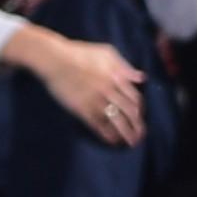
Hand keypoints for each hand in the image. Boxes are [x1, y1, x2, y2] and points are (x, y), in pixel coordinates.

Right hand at [26, 30, 146, 143]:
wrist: (55, 59)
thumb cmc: (80, 53)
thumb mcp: (107, 53)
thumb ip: (125, 66)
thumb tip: (141, 78)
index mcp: (117, 77)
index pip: (135, 98)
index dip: (140, 110)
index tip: (140, 117)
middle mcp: (110, 90)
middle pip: (130, 112)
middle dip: (138, 125)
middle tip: (141, 135)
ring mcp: (96, 100)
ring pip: (117, 120)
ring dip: (126, 133)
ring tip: (131, 142)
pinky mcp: (81, 109)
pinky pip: (98, 125)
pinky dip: (107, 134)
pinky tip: (112, 141)